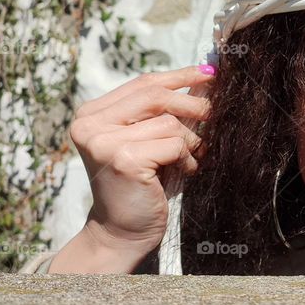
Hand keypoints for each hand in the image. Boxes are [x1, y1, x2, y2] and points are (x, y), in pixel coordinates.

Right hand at [68, 64, 214, 252]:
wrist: (122, 231)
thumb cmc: (142, 183)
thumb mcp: (150, 139)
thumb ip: (166, 109)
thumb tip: (205, 76)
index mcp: (92, 114)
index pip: (143, 84)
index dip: (180, 75)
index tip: (210, 73)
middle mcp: (90, 124)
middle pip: (155, 96)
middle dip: (192, 104)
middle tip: (213, 115)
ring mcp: (104, 142)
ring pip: (170, 122)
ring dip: (191, 141)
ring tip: (188, 158)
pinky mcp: (124, 160)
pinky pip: (174, 144)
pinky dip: (187, 158)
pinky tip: (182, 171)